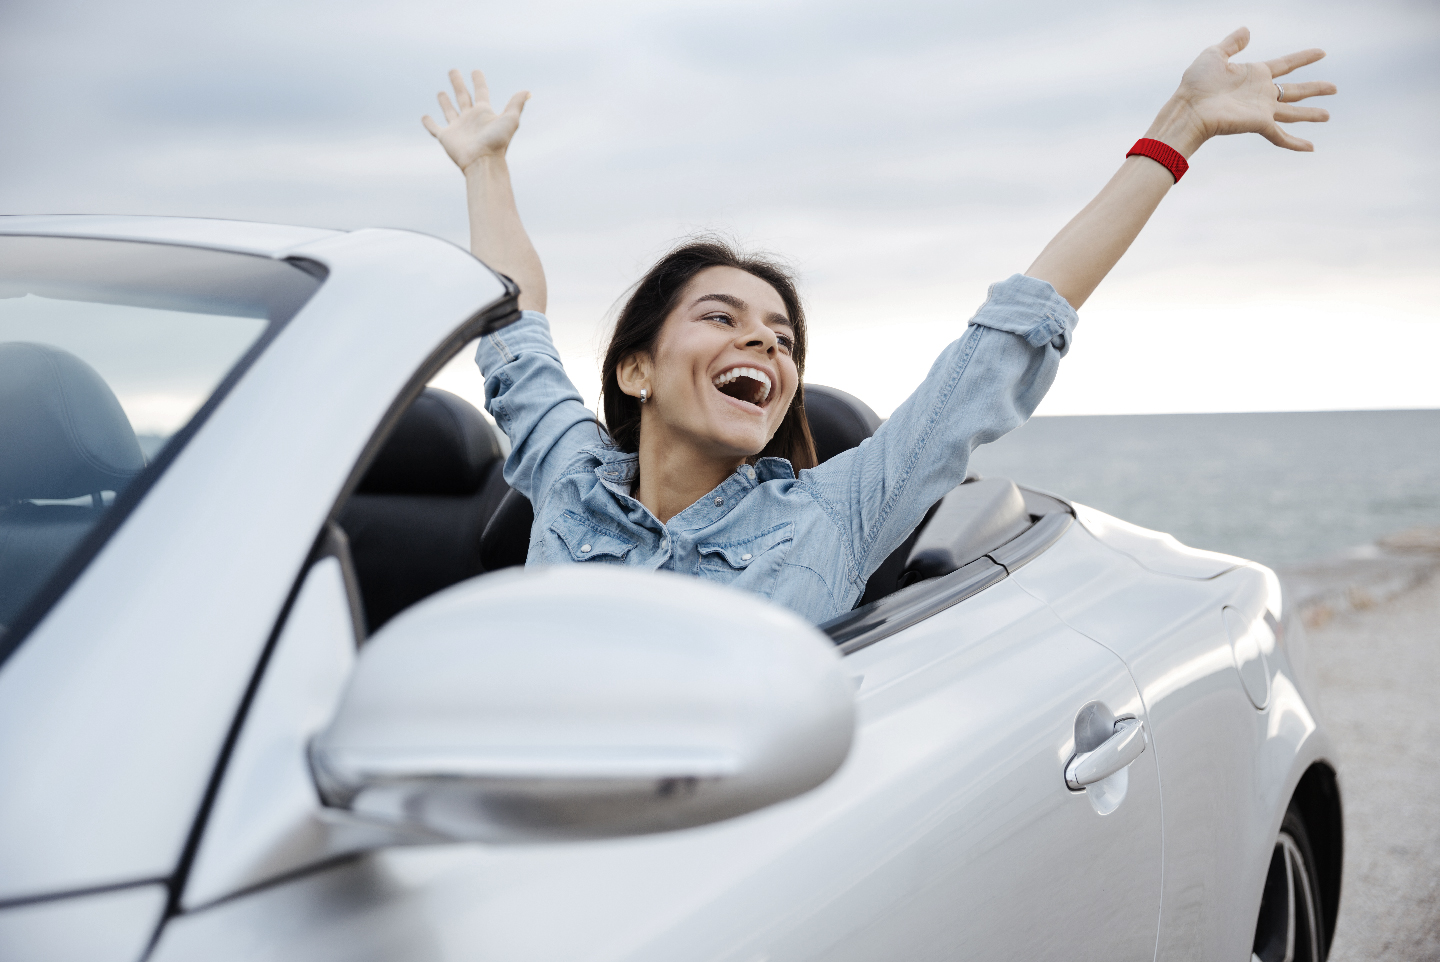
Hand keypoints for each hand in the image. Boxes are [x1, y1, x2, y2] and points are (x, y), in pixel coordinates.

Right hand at [422, 69, 529, 173]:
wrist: (484, 162)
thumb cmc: (498, 142)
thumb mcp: (510, 120)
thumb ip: (516, 104)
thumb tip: (527, 92)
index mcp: (484, 113)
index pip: (481, 92)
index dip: (478, 81)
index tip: (475, 71)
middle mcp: (471, 119)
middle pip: (463, 96)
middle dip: (458, 83)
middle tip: (452, 71)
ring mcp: (458, 128)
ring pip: (450, 111)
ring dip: (445, 102)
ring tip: (441, 93)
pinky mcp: (446, 138)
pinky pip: (435, 128)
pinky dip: (429, 123)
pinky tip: (424, 117)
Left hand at [1164, 27, 1335, 153]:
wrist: (1189, 109)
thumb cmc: (1196, 84)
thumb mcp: (1214, 54)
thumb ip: (1232, 43)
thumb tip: (1247, 31)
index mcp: (1254, 75)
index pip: (1286, 64)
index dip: (1303, 58)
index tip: (1322, 52)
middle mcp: (1261, 93)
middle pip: (1295, 90)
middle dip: (1315, 88)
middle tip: (1334, 88)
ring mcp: (1261, 110)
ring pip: (1293, 112)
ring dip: (1311, 114)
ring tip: (1328, 115)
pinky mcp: (1259, 124)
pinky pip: (1281, 136)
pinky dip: (1296, 143)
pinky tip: (1311, 148)